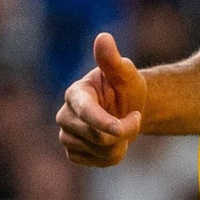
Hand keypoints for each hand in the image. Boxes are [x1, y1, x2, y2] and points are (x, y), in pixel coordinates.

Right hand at [56, 33, 146, 165]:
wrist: (125, 109)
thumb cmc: (125, 88)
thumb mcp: (125, 73)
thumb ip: (112, 60)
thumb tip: (103, 38)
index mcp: (75, 93)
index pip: (86, 113)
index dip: (104, 123)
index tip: (122, 128)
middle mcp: (65, 115)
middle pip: (96, 136)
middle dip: (123, 132)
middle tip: (135, 118)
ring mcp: (67, 135)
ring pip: (100, 151)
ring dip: (120, 143)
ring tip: (122, 129)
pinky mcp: (73, 152)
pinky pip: (99, 162)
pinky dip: (113, 155)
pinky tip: (114, 142)